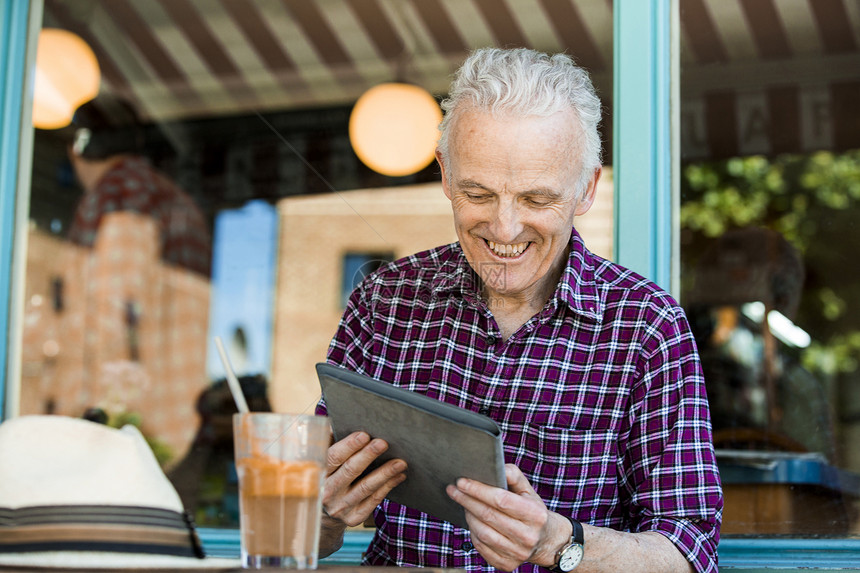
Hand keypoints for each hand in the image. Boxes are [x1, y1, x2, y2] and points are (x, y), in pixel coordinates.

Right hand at [322, 431, 406, 526]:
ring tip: (400, 462)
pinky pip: (373, 501)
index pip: (332, 457)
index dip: (348, 446)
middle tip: (383, 443)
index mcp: (317, 473)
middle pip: (350, 471)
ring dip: (385, 473)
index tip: (364, 434)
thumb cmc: (328, 475)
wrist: (325, 513)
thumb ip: (328, 442)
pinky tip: (399, 476)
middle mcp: (327, 491)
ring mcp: (340, 506)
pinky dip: (388, 487)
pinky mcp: (353, 518)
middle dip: (368, 455)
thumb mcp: (322, 460)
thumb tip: (338, 421)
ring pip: (365, 488)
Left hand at [446, 463, 570, 571]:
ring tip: (463, 503)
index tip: (461, 481)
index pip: (501, 500)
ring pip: (483, 533)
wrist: (546, 540)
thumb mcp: (528, 490)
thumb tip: (496, 466)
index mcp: (535, 515)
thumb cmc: (532, 509)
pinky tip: (472, 521)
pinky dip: (473, 532)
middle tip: (453, 490)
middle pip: (488, 516)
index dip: (478, 490)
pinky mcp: (507, 564)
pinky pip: (482, 547)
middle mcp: (528, 536)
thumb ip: (513, 475)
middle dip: (467, 500)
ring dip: (468, 516)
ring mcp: (518, 553)